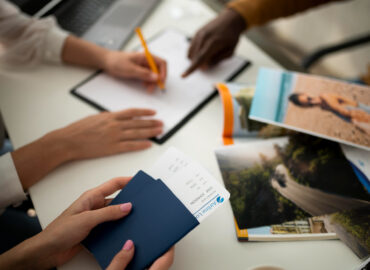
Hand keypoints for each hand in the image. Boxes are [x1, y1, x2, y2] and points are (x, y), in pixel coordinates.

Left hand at [0, 177, 173, 269]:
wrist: (47, 251)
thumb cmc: (59, 232)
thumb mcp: (86, 220)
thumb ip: (108, 213)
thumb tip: (127, 206)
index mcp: (91, 197)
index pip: (113, 184)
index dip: (127, 181)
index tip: (139, 181)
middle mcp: (94, 206)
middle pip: (117, 200)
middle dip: (130, 201)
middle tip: (143, 203)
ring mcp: (95, 219)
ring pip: (115, 215)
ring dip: (124, 217)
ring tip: (137, 219)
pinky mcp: (95, 231)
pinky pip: (111, 227)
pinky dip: (119, 228)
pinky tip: (125, 232)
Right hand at [56, 108, 162, 160]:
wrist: (69, 141)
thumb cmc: (78, 129)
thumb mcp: (94, 118)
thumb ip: (107, 117)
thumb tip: (116, 116)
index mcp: (110, 116)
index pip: (132, 112)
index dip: (144, 112)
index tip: (153, 112)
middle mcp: (115, 125)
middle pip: (138, 123)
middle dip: (151, 123)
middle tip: (162, 123)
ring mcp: (114, 137)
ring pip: (137, 134)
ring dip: (150, 133)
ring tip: (159, 132)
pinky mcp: (112, 148)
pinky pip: (130, 146)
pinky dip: (141, 145)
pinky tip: (149, 144)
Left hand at [103, 51, 166, 91]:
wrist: (106, 62)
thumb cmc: (116, 61)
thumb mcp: (130, 69)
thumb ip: (144, 74)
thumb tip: (156, 77)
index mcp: (146, 57)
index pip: (161, 63)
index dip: (163, 72)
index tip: (161, 81)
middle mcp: (146, 61)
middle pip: (159, 70)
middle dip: (158, 80)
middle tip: (153, 88)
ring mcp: (143, 67)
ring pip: (154, 76)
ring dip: (153, 83)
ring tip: (148, 89)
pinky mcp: (140, 72)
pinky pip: (148, 78)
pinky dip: (148, 83)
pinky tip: (144, 86)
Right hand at [182, 8, 245, 76]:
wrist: (230, 19)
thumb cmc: (232, 36)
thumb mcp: (230, 51)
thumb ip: (217, 60)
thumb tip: (205, 66)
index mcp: (213, 43)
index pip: (200, 59)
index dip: (191, 69)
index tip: (183, 75)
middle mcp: (203, 37)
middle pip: (194, 57)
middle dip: (199, 64)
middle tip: (210, 63)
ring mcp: (199, 34)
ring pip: (191, 53)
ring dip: (196, 58)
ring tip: (209, 54)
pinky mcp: (197, 33)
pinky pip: (191, 47)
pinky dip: (195, 53)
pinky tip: (203, 51)